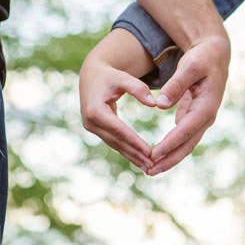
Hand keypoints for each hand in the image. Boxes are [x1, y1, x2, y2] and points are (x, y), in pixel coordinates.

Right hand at [80, 29, 157, 171]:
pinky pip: (113, 142)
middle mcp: (90, 122)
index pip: (118, 129)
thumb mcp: (123, 77)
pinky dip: (127, 151)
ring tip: (149, 168)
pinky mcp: (96, 129)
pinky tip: (139, 160)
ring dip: (132, 157)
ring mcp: (91, 127)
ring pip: (115, 145)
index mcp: (95, 110)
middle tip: (153, 165)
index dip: (134, 141)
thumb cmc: (109, 76)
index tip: (150, 151)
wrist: (91, 76)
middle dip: (135, 154)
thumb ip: (138, 88)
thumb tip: (154, 104)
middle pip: (117, 141)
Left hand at [147, 37, 229, 174]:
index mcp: (207, 106)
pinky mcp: (194, 116)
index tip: (154, 154)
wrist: (215, 54)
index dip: (170, 144)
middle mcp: (206, 116)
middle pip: (187, 144)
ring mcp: (201, 118)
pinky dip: (170, 147)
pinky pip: (182, 136)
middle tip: (149, 171)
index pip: (186, 130)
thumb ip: (176, 85)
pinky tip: (157, 155)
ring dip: (169, 157)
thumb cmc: (202, 58)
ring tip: (151, 169)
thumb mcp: (190, 66)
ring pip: (185, 143)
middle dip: (169, 159)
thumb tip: (160, 105)